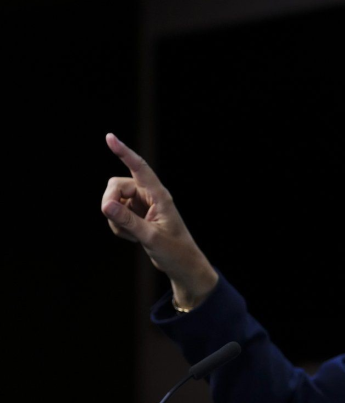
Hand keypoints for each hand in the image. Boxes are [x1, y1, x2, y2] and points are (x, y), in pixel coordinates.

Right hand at [101, 133, 217, 308]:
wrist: (181, 264)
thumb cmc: (174, 251)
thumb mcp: (150, 237)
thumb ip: (128, 221)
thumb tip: (106, 204)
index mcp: (159, 195)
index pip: (139, 169)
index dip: (124, 153)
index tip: (110, 137)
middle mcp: (150, 196)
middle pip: (116, 186)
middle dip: (110, 201)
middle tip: (113, 218)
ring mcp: (141, 205)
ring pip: (113, 201)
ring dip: (115, 219)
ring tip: (133, 235)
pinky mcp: (136, 215)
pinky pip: (115, 214)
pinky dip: (118, 226)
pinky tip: (133, 238)